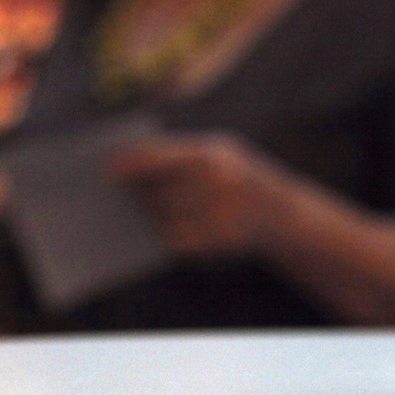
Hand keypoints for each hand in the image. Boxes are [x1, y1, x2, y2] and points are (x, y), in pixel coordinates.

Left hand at [111, 134, 285, 259]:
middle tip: (118, 194)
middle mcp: (217, 183)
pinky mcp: (219, 240)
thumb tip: (134, 163)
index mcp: (215, 156)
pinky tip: (159, 230)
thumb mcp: (223, 154)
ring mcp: (220, 213)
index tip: (110, 168)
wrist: (284, 214)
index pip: (163, 158)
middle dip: (138, 194)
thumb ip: (185, 155)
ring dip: (150, 215)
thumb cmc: (241, 177)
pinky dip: (168, 234)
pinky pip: (180, 238)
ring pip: (167, 216)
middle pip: (161, 191)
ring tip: (137, 211)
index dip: (134, 164)